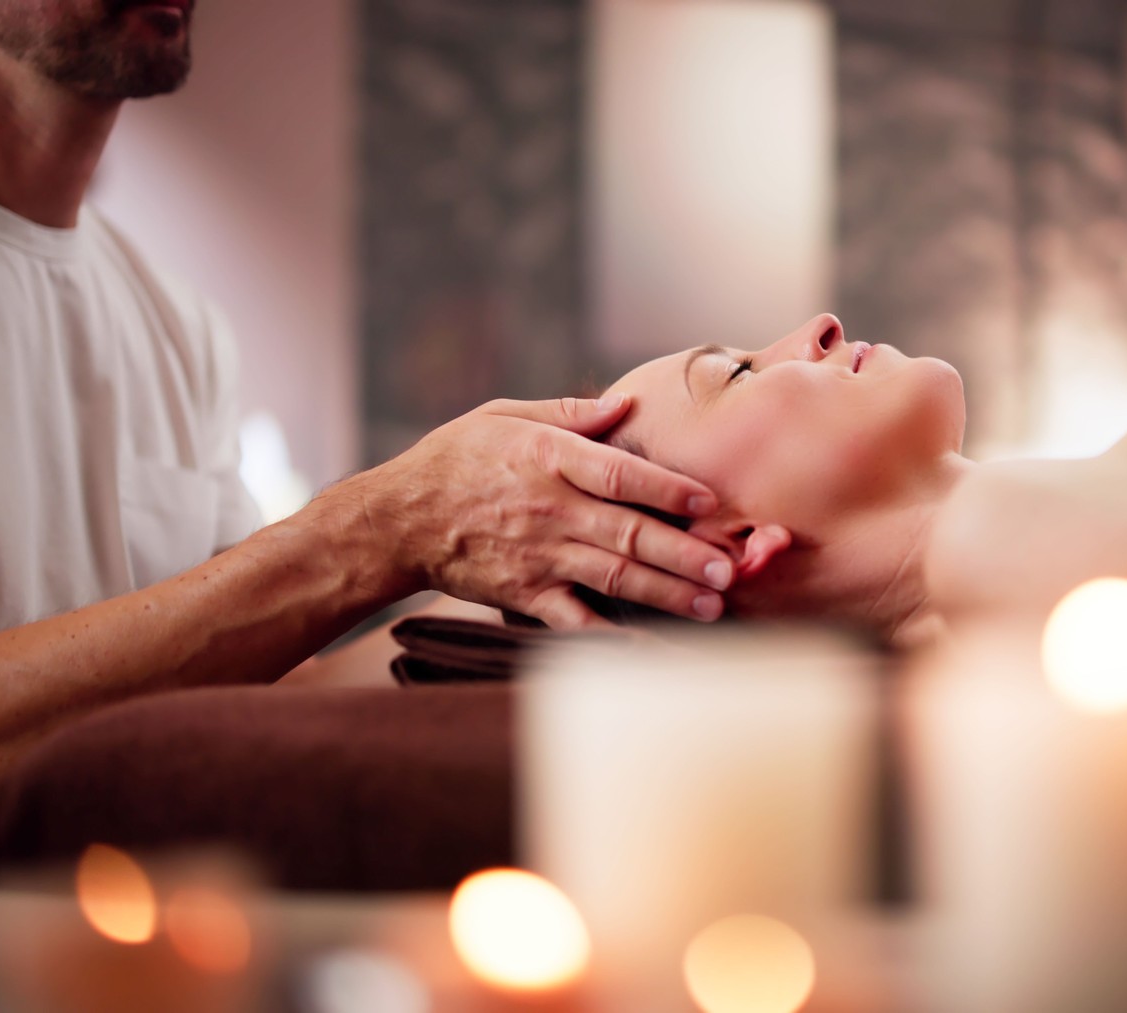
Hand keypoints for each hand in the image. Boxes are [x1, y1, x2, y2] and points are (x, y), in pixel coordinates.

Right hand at [329, 394, 732, 627]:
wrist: (397, 522)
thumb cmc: (455, 460)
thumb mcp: (504, 416)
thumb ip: (569, 413)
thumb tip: (625, 406)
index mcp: (548, 459)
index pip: (620, 475)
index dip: (667, 489)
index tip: (710, 502)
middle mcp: (549, 510)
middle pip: (628, 533)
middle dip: (684, 553)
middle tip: (729, 567)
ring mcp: (539, 558)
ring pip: (614, 578)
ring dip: (667, 593)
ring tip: (712, 605)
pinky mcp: (526, 596)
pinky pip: (577, 621)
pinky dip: (615, 639)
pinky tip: (653, 649)